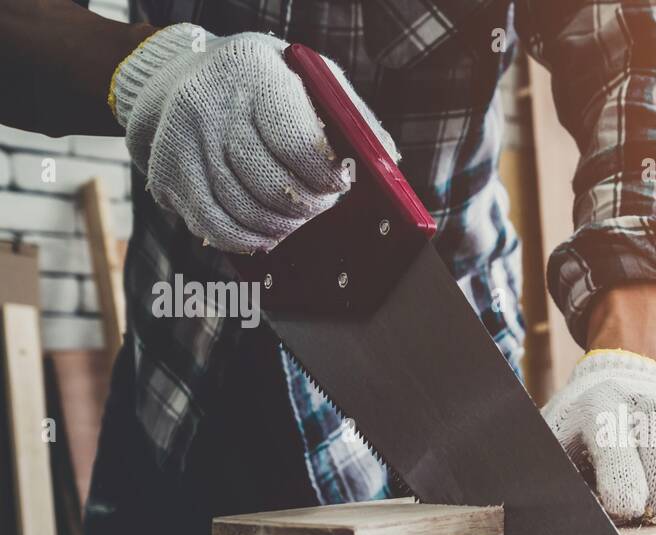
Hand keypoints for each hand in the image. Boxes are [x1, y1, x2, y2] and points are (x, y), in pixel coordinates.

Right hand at [110, 24, 398, 253]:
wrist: (182, 73)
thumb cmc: (263, 82)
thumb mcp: (307, 76)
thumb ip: (349, 114)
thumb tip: (388, 160)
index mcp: (254, 73)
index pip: (298, 144)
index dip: (327, 176)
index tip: (340, 183)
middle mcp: (211, 103)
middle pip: (272, 185)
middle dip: (308, 206)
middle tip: (320, 205)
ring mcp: (183, 140)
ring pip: (243, 210)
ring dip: (280, 227)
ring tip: (296, 221)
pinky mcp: (167, 172)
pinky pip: (211, 224)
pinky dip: (244, 240)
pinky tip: (263, 237)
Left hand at [543, 349, 655, 524]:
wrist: (619, 379)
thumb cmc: (578, 430)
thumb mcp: (554, 445)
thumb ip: (558, 480)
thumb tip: (568, 521)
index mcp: (598, 408)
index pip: (617, 450)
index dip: (623, 496)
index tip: (625, 513)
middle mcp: (645, 400)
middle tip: (649, 516)